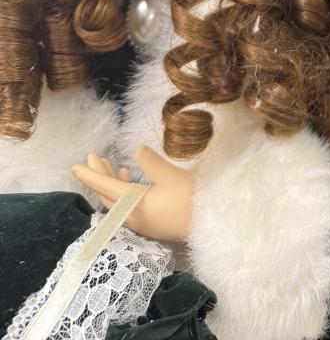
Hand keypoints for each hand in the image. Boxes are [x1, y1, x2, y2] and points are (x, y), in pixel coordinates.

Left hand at [73, 146, 193, 242]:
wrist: (207, 225)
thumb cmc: (191, 200)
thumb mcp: (173, 177)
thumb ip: (153, 163)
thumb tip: (136, 149)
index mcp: (135, 203)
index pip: (106, 187)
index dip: (91, 175)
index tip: (76, 166)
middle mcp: (132, 215)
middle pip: (108, 194)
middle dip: (99, 175)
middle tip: (92, 157)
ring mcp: (139, 221)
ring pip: (115, 201)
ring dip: (109, 182)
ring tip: (107, 164)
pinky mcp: (148, 222)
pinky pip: (124, 206)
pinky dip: (121, 191)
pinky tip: (127, 178)